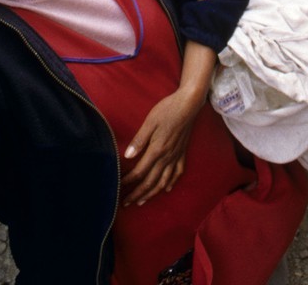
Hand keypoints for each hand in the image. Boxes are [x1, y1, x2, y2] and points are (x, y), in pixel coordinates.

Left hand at [121, 87, 203, 206]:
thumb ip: (139, 140)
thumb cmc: (167, 110)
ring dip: (152, 194)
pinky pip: (177, 173)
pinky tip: (166, 188)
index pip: (140, 171)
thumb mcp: (150, 122)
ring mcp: (176, 156)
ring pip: (163, 182)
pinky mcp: (182, 153)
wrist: (189, 104)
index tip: (119, 187)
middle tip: (126, 203)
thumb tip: (127, 156)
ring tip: (142, 201)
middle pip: (150, 181)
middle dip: (137, 194)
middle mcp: (167, 157)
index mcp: (157, 150)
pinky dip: (171, 183)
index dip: (128, 181)